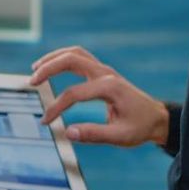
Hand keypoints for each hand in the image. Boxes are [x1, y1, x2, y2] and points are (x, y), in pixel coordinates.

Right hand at [30, 45, 168, 147]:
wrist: (156, 118)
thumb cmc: (140, 127)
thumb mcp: (120, 136)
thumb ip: (94, 135)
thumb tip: (68, 132)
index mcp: (110, 88)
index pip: (74, 93)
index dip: (57, 107)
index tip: (46, 122)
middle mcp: (106, 74)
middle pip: (72, 59)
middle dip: (49, 68)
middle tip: (32, 81)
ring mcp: (104, 71)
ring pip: (75, 53)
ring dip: (54, 58)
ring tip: (36, 69)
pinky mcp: (102, 73)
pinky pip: (80, 58)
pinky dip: (63, 59)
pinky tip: (51, 68)